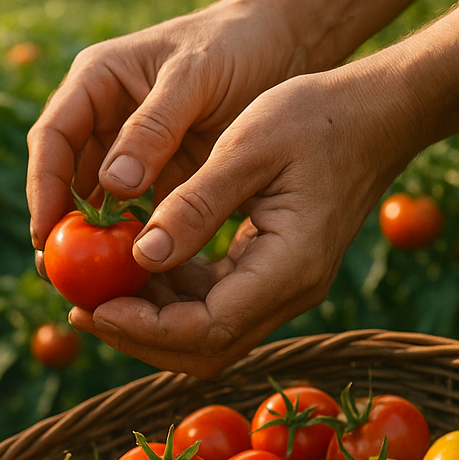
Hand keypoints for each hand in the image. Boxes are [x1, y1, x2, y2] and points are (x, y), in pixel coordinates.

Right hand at [27, 0, 303, 257]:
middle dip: (58, 224)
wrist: (285, 42)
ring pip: (94, 199)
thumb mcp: (195, 76)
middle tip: (56, 273)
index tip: (46, 234)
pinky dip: (129, 239)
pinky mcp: (158, 170)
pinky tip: (132, 272)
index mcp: (96, 80)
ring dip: (90, 240)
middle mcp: (102, 115)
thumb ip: (154, 126)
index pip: (52, 137)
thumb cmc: (236, 43)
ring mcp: (129, 146)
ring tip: (87, 283)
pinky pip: (134, 211)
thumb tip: (112, 185)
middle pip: (63, 175)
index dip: (43, 187)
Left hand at [72, 63, 421, 377]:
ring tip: (95, 288)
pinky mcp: (275, 273)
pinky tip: (135, 263)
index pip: (204, 329)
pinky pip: (216, 303)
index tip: (90, 306)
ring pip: (207, 332)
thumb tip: (141, 256)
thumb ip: (196, 204)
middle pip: (203, 348)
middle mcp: (290, 292)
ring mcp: (285, 287)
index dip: (141, 327)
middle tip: (79, 309)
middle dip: (137, 336)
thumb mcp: (248, 147)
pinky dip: (172, 295)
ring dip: (150, 319)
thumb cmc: (317, 116)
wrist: (379, 111)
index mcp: (288, 268)